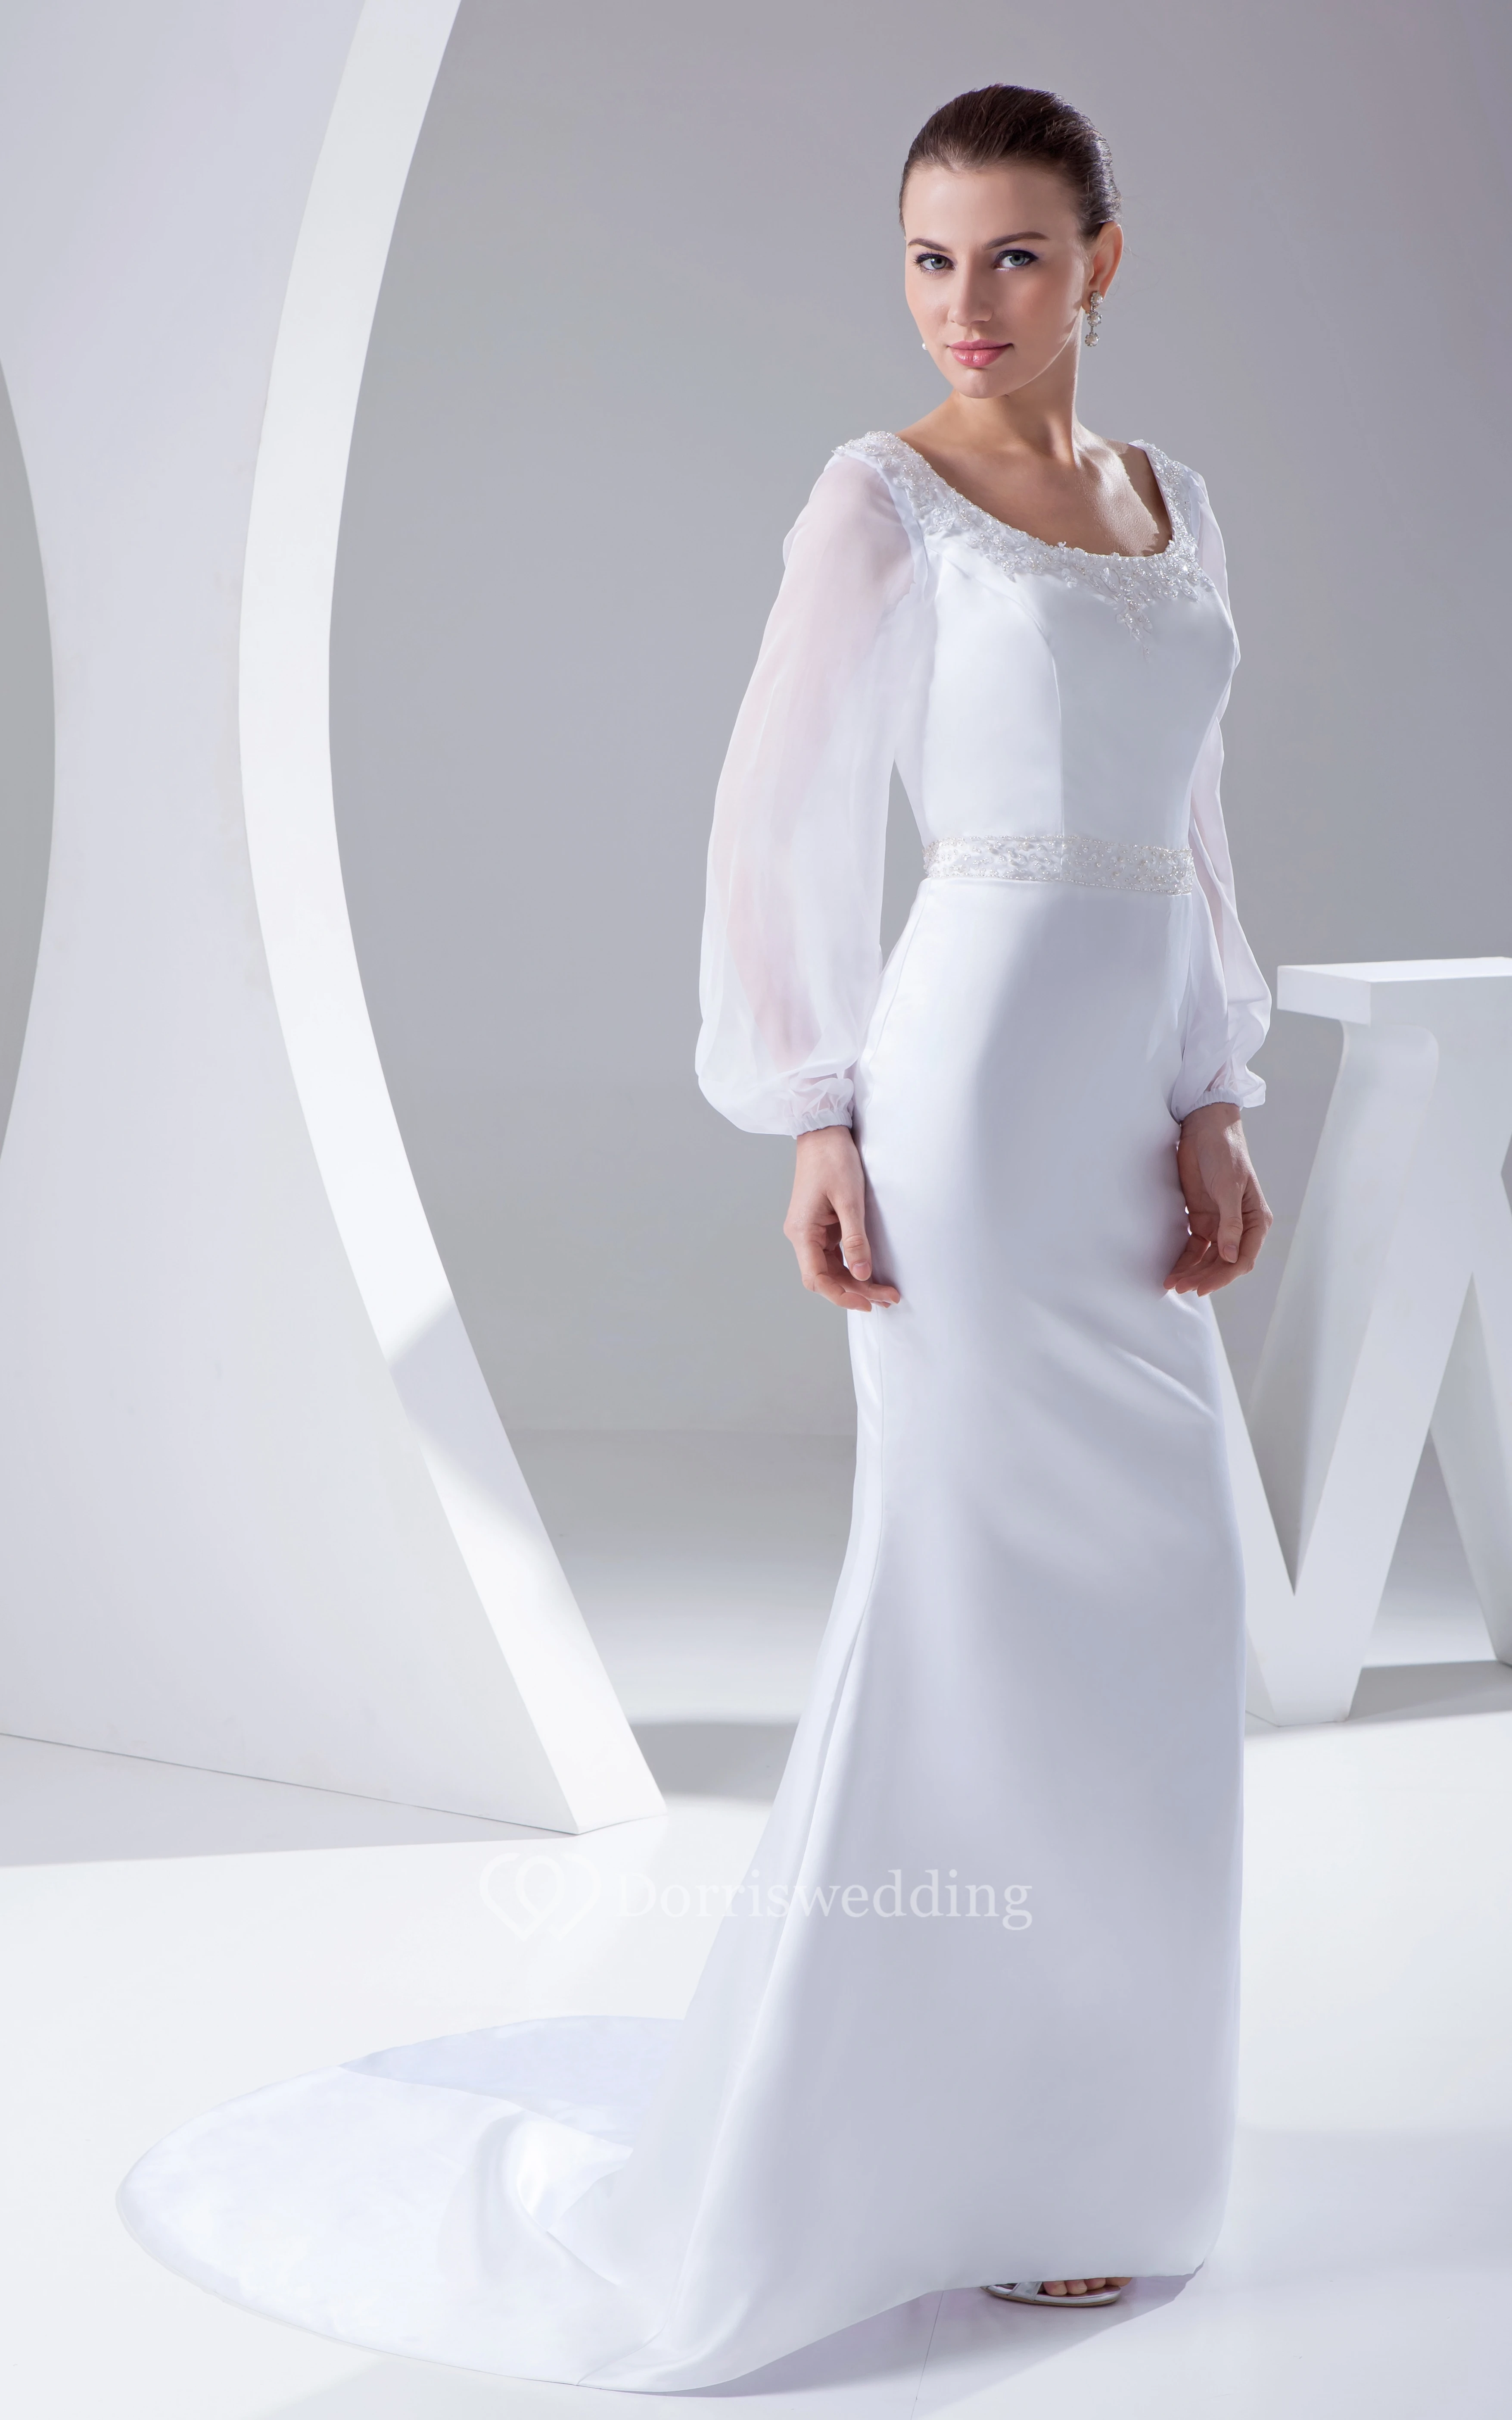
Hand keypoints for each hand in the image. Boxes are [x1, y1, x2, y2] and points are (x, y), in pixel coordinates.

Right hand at [783, 1126, 900, 1311]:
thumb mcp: (849, 1199)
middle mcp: (802, 1235)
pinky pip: (834, 1255)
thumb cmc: (833, 1159)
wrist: (823, 1131)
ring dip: (855, 1282)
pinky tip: (870, 1273)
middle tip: (887, 1298)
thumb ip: (855, 1239)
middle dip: (855, 1291)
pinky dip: (852, 1266)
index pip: (817, 1278)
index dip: (841, 1295)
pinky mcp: (821, 1225)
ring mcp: (811, 1231)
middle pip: (825, 1278)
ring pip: (830, 1269)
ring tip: (884, 1292)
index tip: (867, 1302)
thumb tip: (861, 1274)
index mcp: (802, 1232)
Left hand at [1164, 1103, 1271, 1295]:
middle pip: (1223, 1263)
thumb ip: (1230, 1223)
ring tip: (1172, 1284)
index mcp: (1255, 1220)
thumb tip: (1230, 1256)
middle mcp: (1240, 1226)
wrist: (1204, 1129)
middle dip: (1203, 1277)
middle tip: (1181, 1288)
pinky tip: (1172, 1271)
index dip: (1223, 1276)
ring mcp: (1220, 1224)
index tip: (1202, 1287)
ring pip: (1208, 1258)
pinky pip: (1195, 1247)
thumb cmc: (1224, 1153)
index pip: (1242, 1258)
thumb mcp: (1228, 1186)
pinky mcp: (1202, 1218)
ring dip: (1192, 1272)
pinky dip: (1185, 1260)